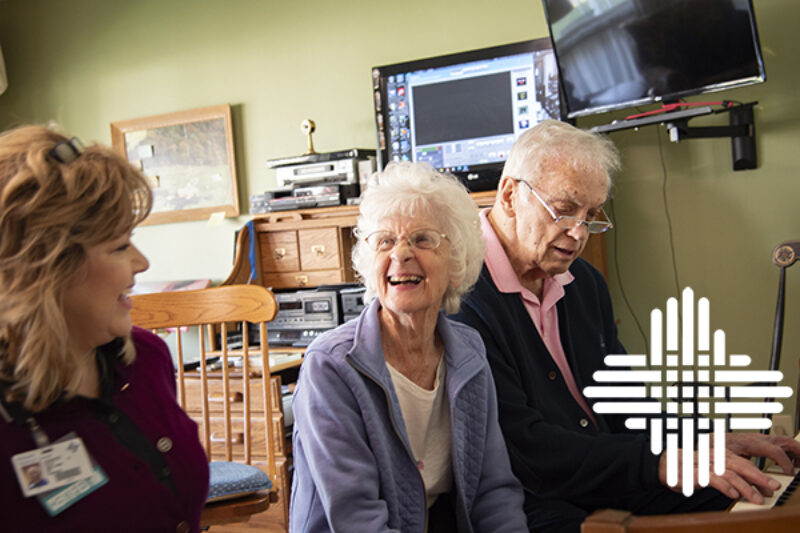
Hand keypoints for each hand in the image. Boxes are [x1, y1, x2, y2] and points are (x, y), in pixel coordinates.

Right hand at [657, 435, 792, 503]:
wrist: (663, 464)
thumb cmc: (689, 467)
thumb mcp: (711, 470)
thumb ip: (728, 476)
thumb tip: (749, 488)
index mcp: (719, 454)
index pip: (744, 463)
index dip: (759, 474)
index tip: (771, 485)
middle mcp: (713, 457)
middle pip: (741, 465)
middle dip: (759, 477)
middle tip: (772, 487)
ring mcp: (704, 464)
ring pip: (729, 473)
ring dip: (745, 487)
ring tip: (756, 498)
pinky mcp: (694, 473)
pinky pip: (712, 479)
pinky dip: (724, 487)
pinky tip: (733, 494)